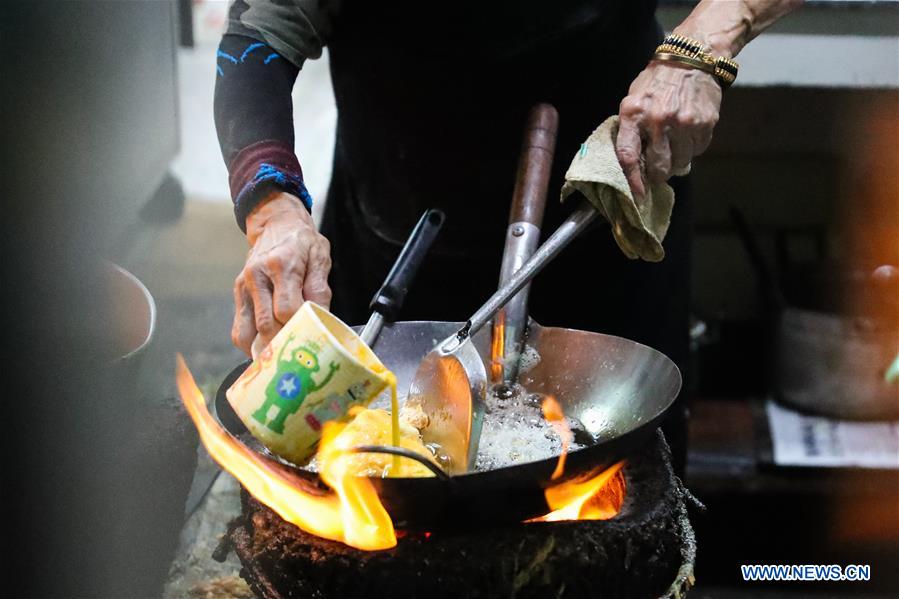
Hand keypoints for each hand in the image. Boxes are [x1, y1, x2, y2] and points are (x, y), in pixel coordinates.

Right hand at [232, 192, 331, 354]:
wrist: (276, 223)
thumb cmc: (301, 242)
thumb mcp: (320, 257)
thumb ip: (319, 288)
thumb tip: (320, 318)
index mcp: (281, 264)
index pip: (286, 308)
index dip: (300, 326)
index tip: (312, 334)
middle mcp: (257, 276)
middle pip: (266, 325)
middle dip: (284, 341)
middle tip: (300, 351)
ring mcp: (244, 286)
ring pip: (247, 333)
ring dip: (265, 348)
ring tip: (282, 353)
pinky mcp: (238, 294)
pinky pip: (239, 330)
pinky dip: (252, 344)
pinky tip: (268, 347)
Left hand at [615, 60, 721, 197]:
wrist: (692, 57)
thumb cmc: (657, 82)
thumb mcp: (634, 100)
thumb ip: (631, 130)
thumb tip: (636, 165)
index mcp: (634, 114)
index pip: (628, 156)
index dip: (632, 180)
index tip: (637, 193)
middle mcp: (658, 120)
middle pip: (658, 167)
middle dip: (658, 174)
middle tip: (658, 169)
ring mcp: (684, 123)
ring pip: (680, 163)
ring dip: (676, 161)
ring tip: (674, 144)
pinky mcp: (705, 124)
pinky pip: (697, 151)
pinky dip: (691, 149)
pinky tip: (688, 133)